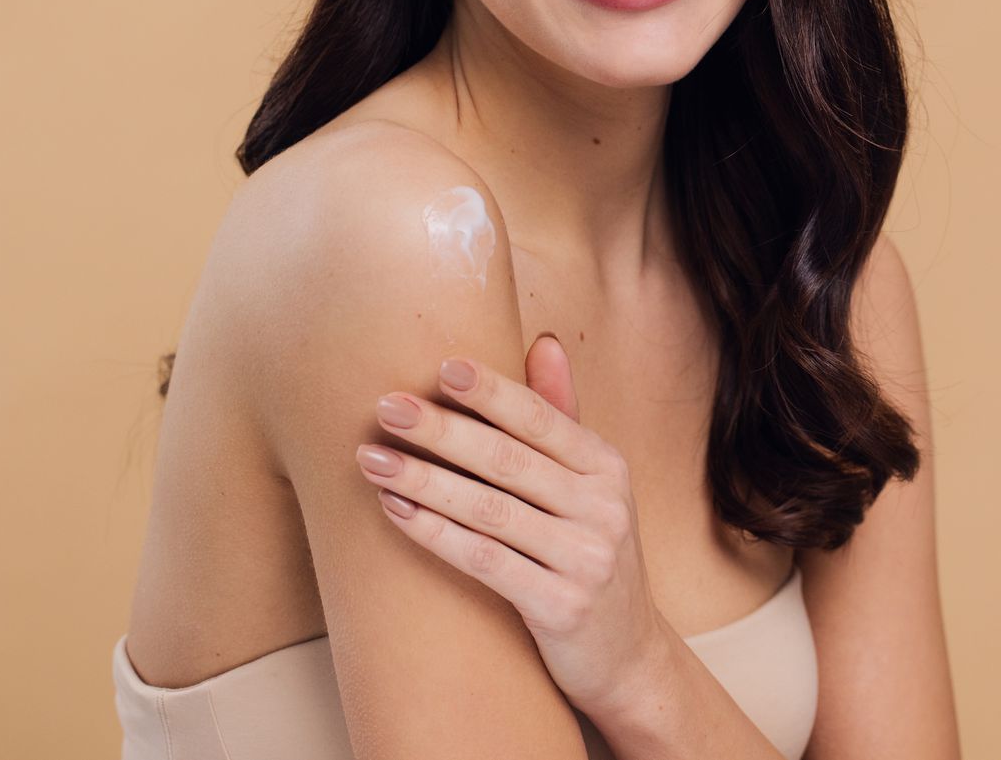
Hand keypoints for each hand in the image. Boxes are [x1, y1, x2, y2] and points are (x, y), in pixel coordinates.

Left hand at [354, 333, 673, 718]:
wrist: (627, 657)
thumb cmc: (591, 555)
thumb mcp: (591, 486)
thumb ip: (562, 418)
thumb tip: (544, 343)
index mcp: (607, 468)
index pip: (542, 419)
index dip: (492, 392)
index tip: (442, 366)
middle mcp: (604, 508)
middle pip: (509, 461)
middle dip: (442, 430)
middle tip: (386, 407)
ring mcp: (586, 560)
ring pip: (489, 511)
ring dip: (424, 480)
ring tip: (373, 460)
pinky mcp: (561, 607)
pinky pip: (485, 562)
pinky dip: (435, 533)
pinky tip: (397, 511)